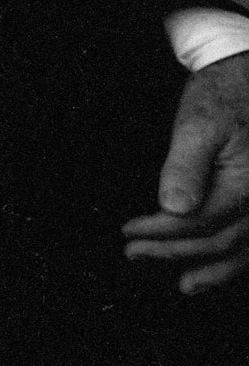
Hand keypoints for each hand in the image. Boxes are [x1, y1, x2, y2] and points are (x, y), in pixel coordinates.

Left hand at [122, 51, 248, 292]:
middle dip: (175, 251)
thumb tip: (173, 208)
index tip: (129, 232)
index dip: (162, 231)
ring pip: (243, 249)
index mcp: (248, 182)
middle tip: (135, 254)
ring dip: (212, 269)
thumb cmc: (222, 96)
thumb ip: (185, 165)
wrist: (246, 78)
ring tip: (184, 287)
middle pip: (220, 240)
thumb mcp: (198, 123)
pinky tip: (217, 271)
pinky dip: (236, 260)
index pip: (201, 221)